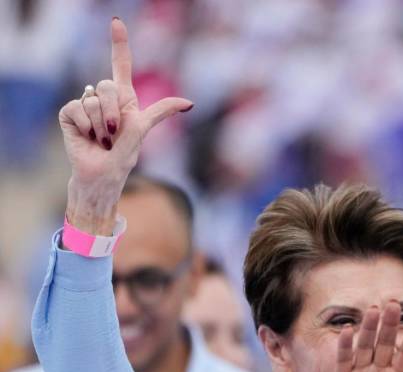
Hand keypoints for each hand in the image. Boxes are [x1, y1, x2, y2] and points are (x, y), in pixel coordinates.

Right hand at [58, 18, 192, 233]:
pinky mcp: (69, 114)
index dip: (118, 44)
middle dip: (113, 112)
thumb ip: (160, 112)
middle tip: (113, 133)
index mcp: (124, 100)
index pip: (120, 66)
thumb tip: (189, 102)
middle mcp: (103, 98)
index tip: (116, 21)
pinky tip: (89, 138)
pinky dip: (87, 127)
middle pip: (106, 84)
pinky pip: (77, 109)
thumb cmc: (124, 156)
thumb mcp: (143, 131)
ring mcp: (85, 105)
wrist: (102, 176)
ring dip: (101, 124)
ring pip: (92, 98)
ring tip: (102, 139)